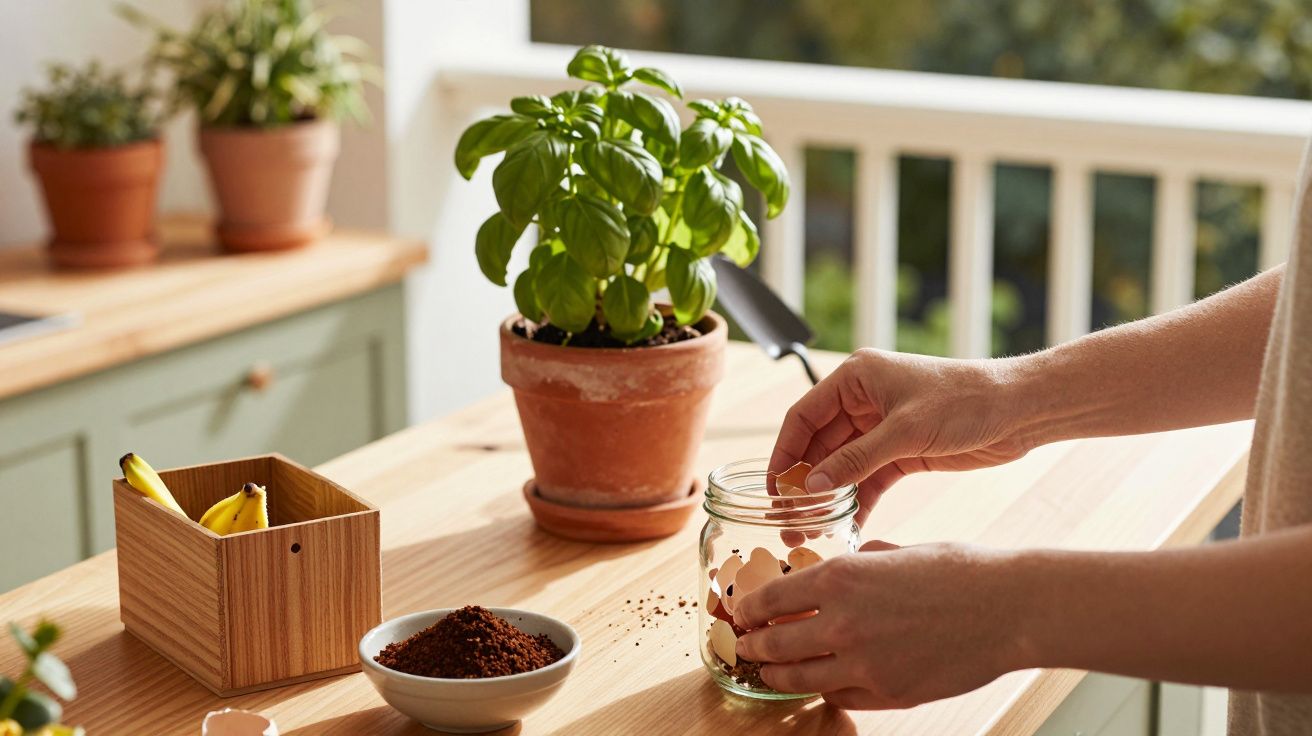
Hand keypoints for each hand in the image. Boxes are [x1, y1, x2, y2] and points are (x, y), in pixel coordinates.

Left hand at [733, 540, 1033, 709]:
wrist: (1009, 608)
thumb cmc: (958, 570)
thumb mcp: (894, 550)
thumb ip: (857, 563)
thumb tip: (838, 570)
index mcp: (840, 578)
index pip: (771, 599)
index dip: (748, 608)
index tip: (740, 611)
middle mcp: (842, 624)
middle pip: (775, 643)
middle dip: (753, 645)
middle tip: (745, 646)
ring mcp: (864, 664)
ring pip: (799, 677)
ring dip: (777, 674)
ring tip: (768, 670)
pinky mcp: (888, 693)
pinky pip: (839, 696)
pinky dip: (824, 689)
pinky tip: (820, 683)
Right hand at [772, 349, 1030, 524]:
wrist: (1020, 410)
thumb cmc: (965, 401)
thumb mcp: (904, 431)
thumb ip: (855, 460)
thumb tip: (811, 486)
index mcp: (856, 378)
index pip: (803, 416)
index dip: (784, 452)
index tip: (772, 487)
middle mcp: (863, 400)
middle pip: (819, 445)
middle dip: (805, 482)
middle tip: (791, 519)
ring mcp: (882, 428)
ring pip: (842, 466)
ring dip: (829, 496)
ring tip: (813, 529)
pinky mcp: (902, 452)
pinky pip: (869, 478)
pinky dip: (858, 500)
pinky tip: (848, 525)